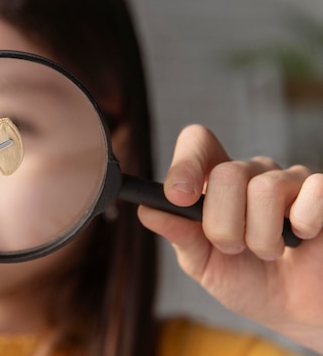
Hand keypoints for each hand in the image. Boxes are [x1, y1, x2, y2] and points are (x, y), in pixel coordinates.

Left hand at [138, 124, 322, 351]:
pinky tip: (302, 239)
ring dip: (262, 237)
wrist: (294, 310)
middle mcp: (251, 173)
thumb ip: (179, 235)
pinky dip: (303, 225)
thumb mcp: (203, 263)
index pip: (198, 142)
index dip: (186, 163)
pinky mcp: (322, 193)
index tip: (179, 197)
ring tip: (267, 253)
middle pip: (227, 173)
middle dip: (224, 224)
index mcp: (216, 183)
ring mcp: (290, 180)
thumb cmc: (247, 281)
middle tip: (233, 248)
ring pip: (265, 188)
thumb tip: (147, 211)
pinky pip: (313, 191)